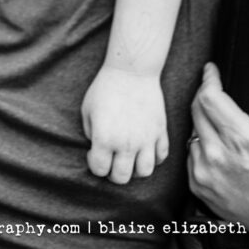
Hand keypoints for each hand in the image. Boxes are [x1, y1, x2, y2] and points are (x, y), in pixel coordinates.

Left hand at [81, 65, 168, 184]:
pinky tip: (145, 148)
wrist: (132, 70)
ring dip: (135, 169)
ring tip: (129, 158)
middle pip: (121, 178)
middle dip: (113, 173)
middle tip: (110, 160)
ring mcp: (146, 139)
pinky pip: (161, 156)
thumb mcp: (87, 110)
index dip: (94, 164)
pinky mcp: (160, 131)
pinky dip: (154, 157)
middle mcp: (126, 143)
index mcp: (104, 138)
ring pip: (145, 172)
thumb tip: (98, 149)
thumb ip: (91, 134)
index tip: (93, 153)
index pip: (99, 170)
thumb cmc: (105, 87)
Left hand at [188, 62, 248, 243]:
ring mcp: (206, 173)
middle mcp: (220, 156)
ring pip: (192, 131)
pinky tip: (216, 146)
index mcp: (244, 139)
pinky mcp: (197, 186)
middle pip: (196, 109)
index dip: (208, 79)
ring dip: (202, 122)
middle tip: (213, 88)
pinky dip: (200, 145)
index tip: (212, 70)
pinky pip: (190, 153)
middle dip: (203, 94)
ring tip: (219, 120)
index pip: (210, 98)